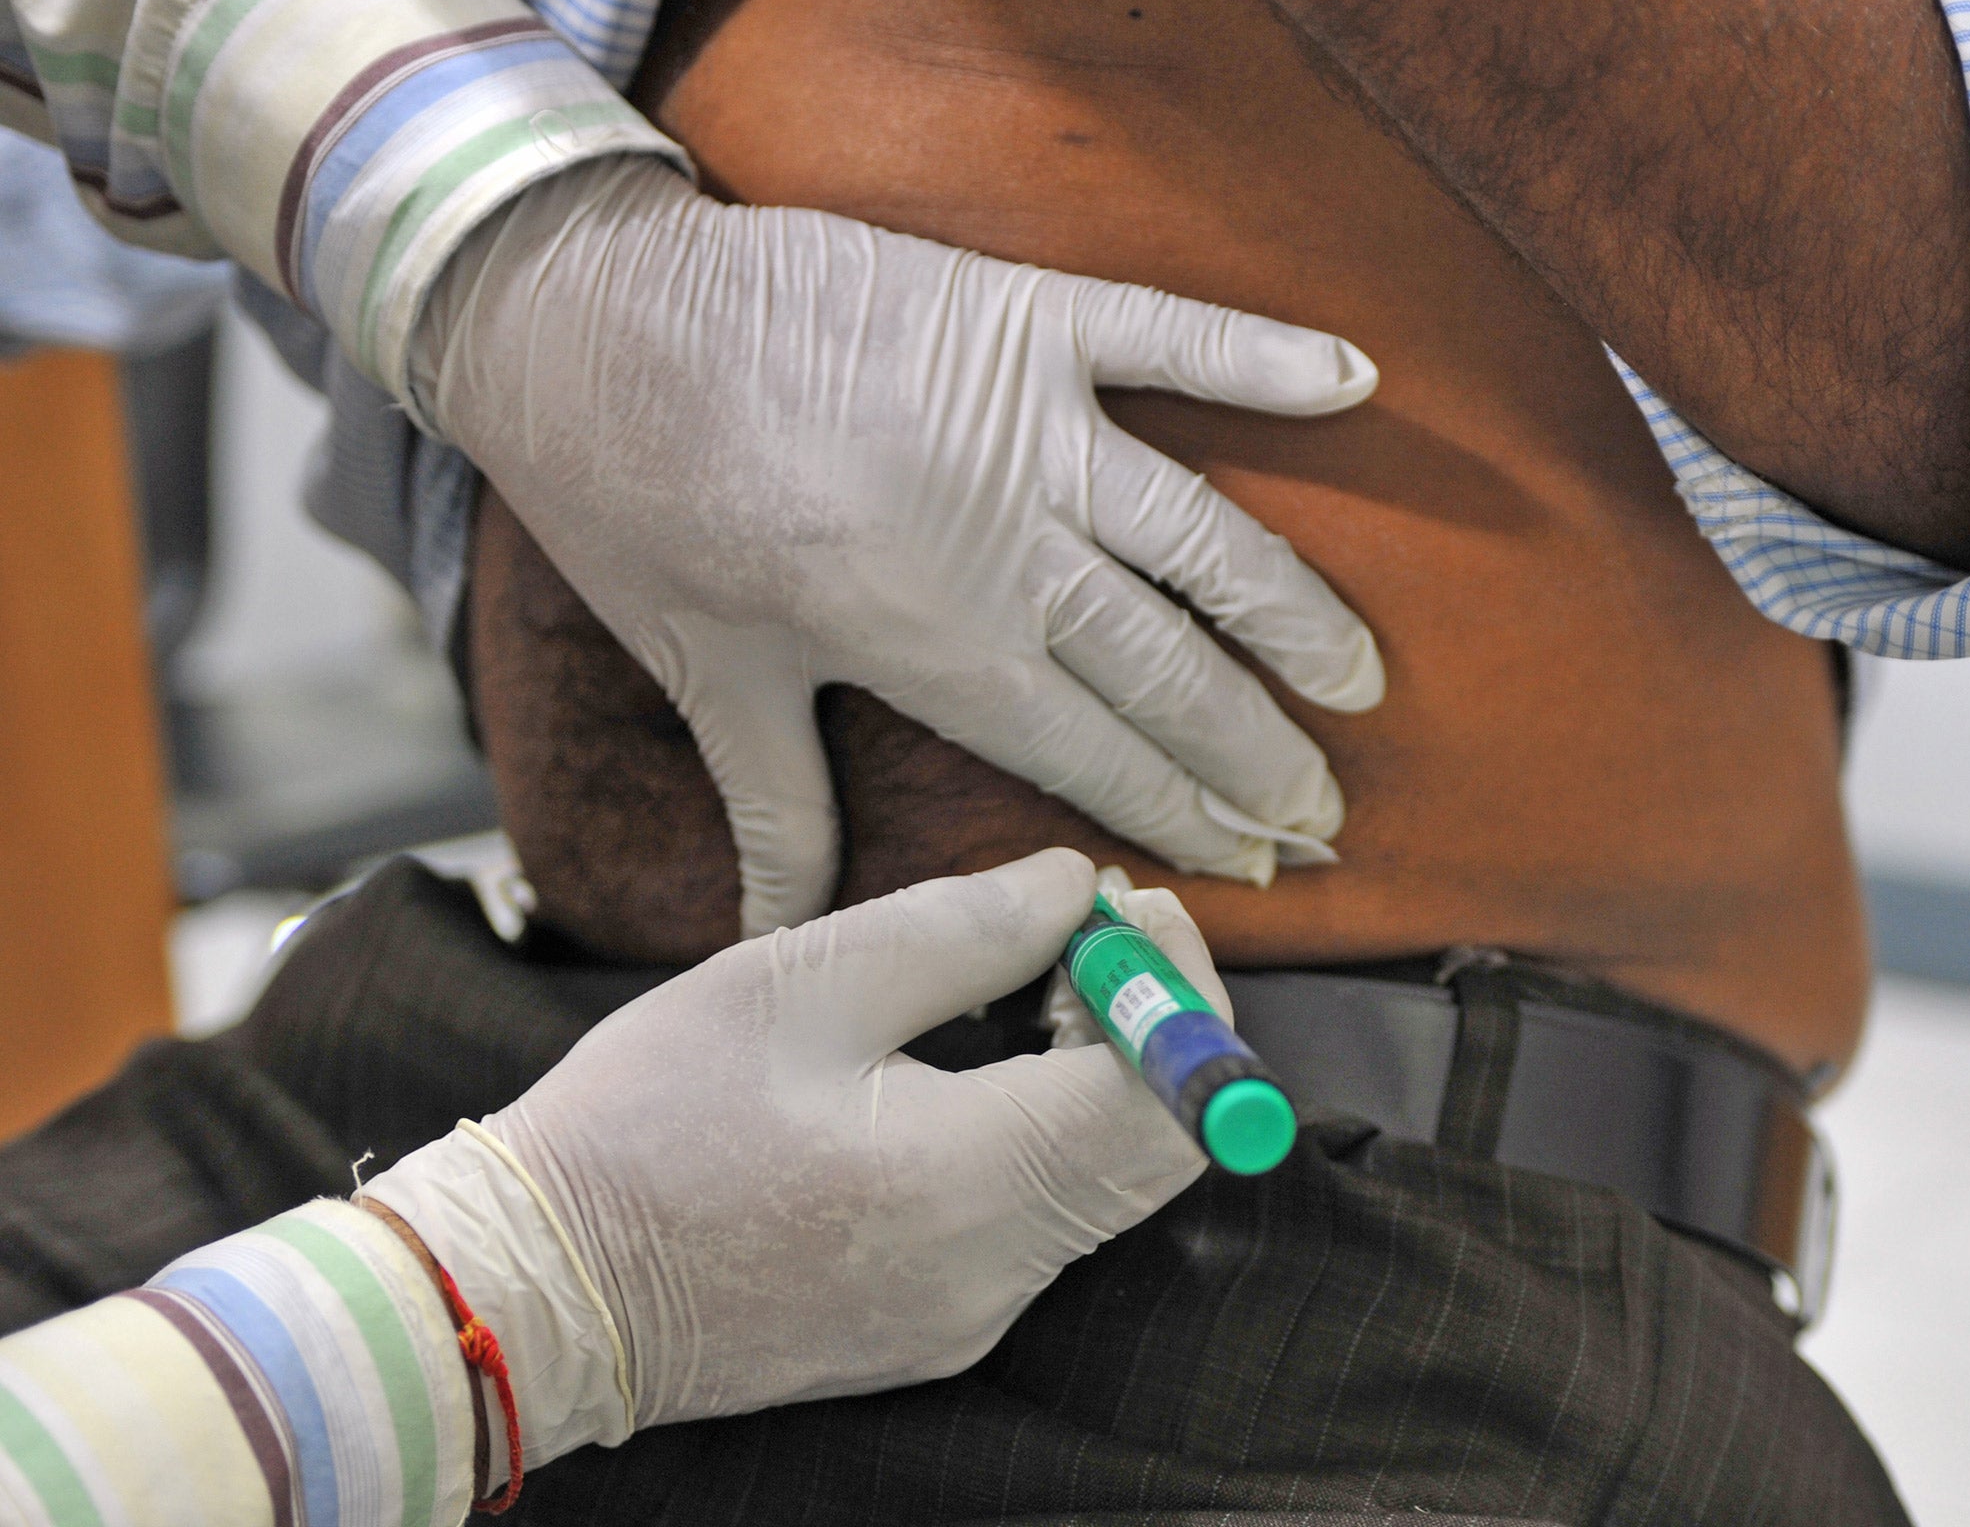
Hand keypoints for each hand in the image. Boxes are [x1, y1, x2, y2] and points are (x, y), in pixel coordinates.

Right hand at [361, 848, 1215, 1455]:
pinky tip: (972, 1069)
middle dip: (1149, 1025)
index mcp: (970, 1185)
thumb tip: (1076, 890)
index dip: (1181, 988)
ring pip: (1109, 1184)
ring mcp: (970, 1317)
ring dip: (1099, 1076)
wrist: (538, 1288)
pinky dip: (1046, 1134)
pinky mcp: (938, 1328)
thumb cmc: (647, 1122)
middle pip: (1160, 1148)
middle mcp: (995, 1275)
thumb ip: (962, 928)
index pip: (1173, 1098)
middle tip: (1075, 936)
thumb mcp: (799, 982)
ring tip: (1017, 986)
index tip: (1124, 909)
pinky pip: (1045, 1223)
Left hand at [414, 155, 1383, 936]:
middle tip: (1327, 811)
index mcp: (932, 645)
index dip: (1183, 815)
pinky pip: (1170, 336)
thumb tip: (773, 927)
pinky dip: (1261, 356)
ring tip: (1361, 682)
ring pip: (1202, 535)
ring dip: (1292, 614)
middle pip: (1170, 669)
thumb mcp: (708, 674)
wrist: (590, 323)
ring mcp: (1026, 425)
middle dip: (1258, 752)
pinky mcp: (1022, 319)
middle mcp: (1004, 548)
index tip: (1253, 862)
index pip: (1095, 753)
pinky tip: (1353, 386)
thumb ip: (775, 806)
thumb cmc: (641, 507)